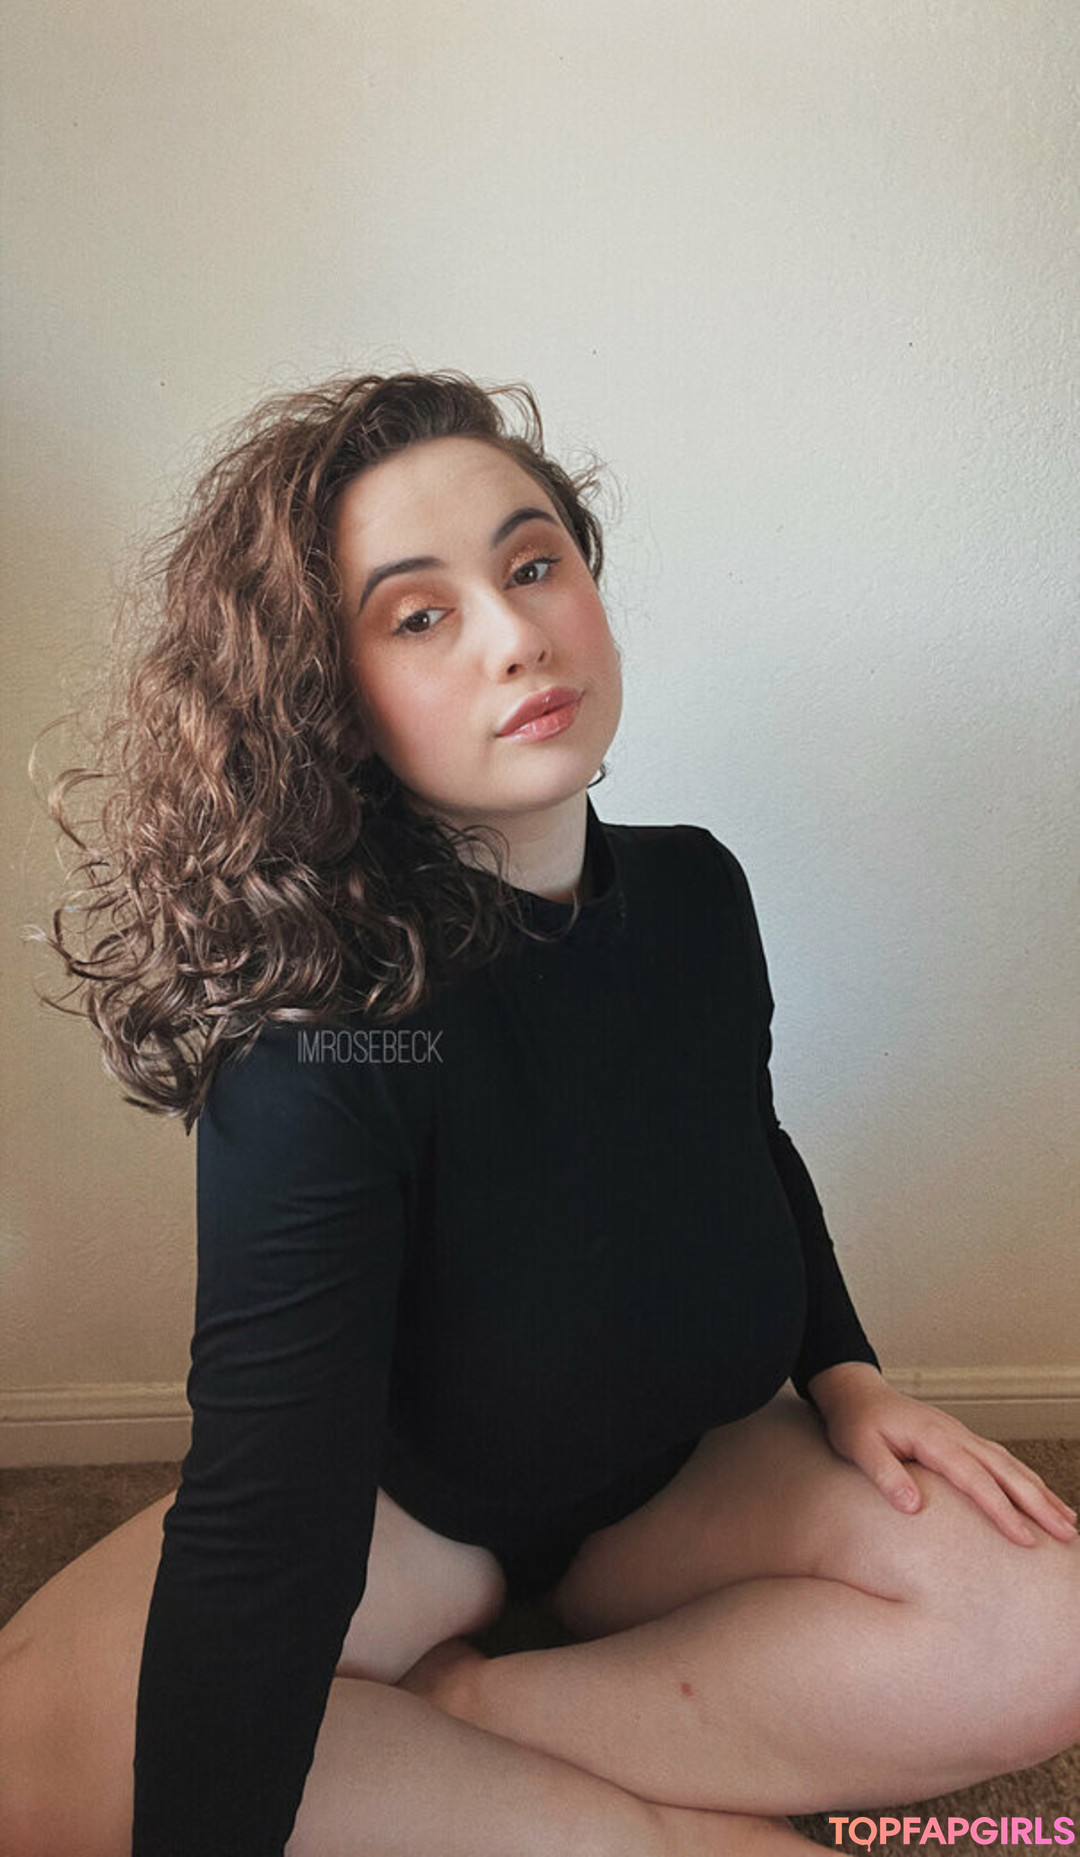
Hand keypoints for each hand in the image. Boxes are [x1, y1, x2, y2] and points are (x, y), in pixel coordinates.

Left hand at [807, 1361, 1078, 1546]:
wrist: (856, 1393)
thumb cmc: (855, 1423)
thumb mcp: (859, 1448)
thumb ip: (885, 1475)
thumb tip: (914, 1507)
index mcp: (934, 1439)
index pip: (976, 1480)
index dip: (1002, 1511)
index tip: (1025, 1539)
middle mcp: (957, 1436)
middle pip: (1006, 1472)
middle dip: (1039, 1505)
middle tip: (1068, 1535)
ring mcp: (963, 1437)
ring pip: (1011, 1466)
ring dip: (1041, 1493)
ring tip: (1069, 1523)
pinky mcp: (962, 1441)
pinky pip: (1002, 1461)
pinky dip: (1027, 1480)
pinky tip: (1041, 1497)